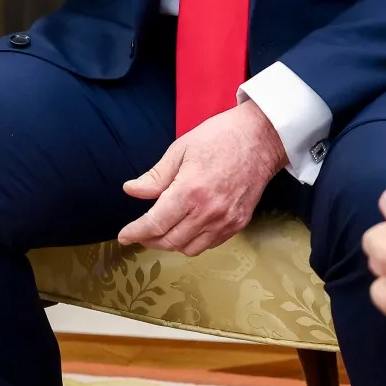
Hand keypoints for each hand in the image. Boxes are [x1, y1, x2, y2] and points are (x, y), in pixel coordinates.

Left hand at [116, 101, 286, 255]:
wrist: (261, 138)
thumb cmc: (219, 137)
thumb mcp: (181, 149)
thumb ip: (156, 176)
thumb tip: (131, 190)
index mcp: (190, 191)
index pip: (155, 223)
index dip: (136, 232)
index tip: (124, 236)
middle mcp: (208, 212)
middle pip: (170, 241)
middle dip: (149, 240)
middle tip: (139, 232)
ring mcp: (226, 221)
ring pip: (189, 248)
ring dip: (171, 243)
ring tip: (162, 231)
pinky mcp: (239, 223)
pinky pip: (210, 244)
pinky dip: (193, 242)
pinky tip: (186, 228)